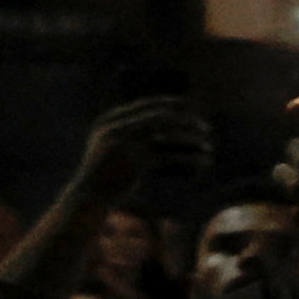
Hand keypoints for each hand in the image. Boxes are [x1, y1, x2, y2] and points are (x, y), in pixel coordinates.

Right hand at [68, 93, 209, 200]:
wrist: (89, 195)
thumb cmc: (104, 172)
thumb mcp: (110, 146)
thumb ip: (129, 133)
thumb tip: (159, 126)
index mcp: (109, 120)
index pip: (145, 105)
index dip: (170, 103)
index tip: (189, 106)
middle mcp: (116, 128)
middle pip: (160, 116)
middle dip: (186, 119)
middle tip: (205, 126)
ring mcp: (125, 143)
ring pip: (169, 135)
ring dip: (192, 139)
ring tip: (208, 146)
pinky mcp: (136, 162)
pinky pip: (171, 156)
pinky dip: (190, 158)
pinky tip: (204, 161)